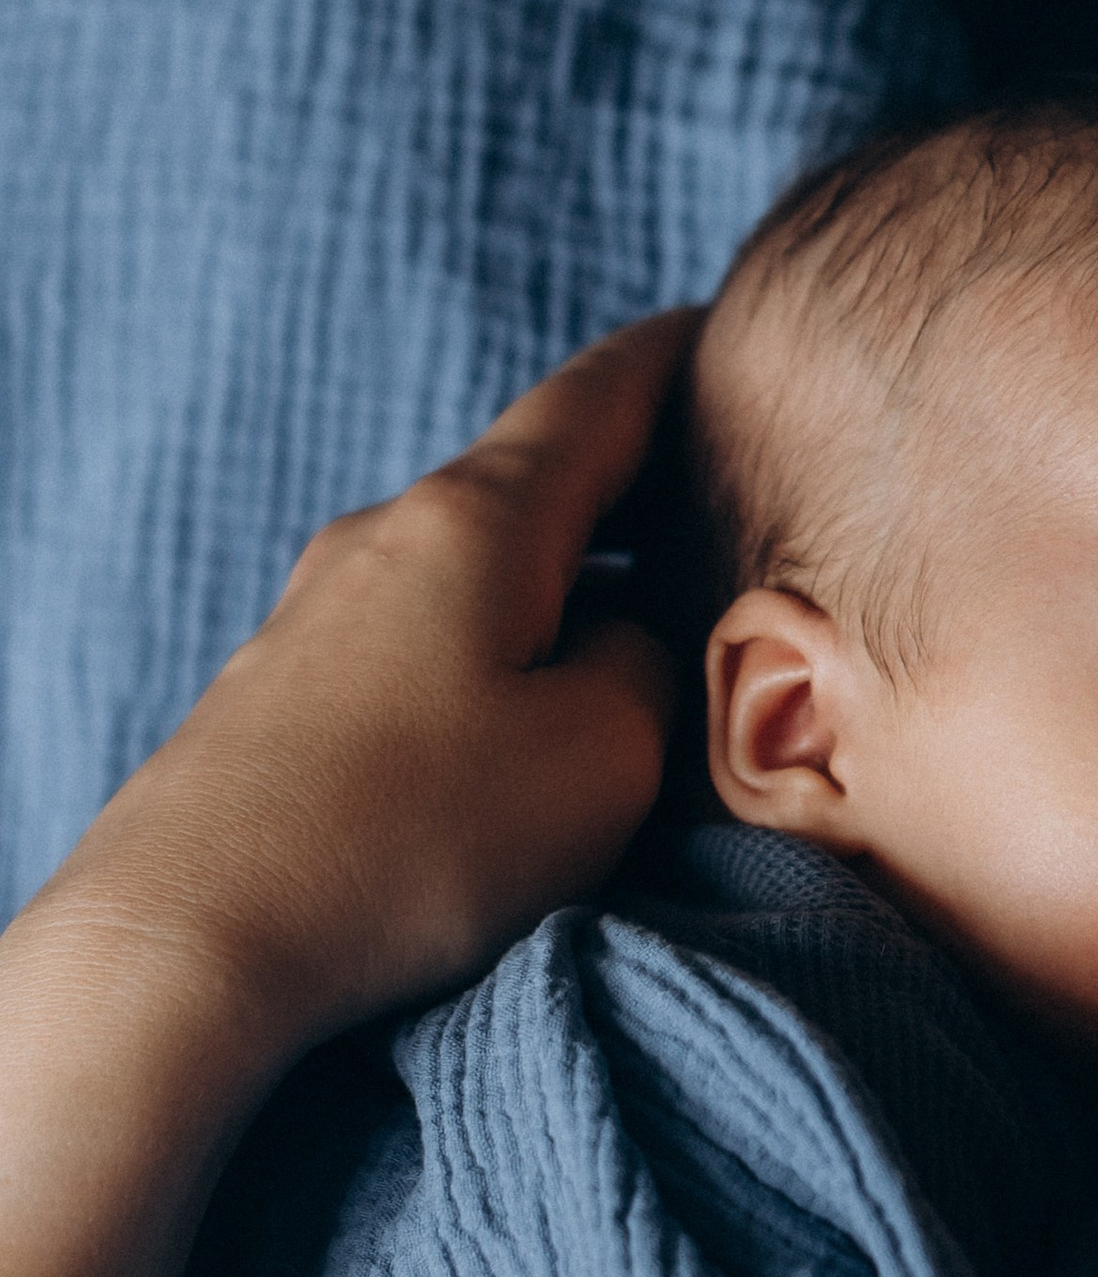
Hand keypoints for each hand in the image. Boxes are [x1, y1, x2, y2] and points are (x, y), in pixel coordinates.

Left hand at [19, 311, 697, 1068]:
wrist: (182, 945)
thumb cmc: (406, 842)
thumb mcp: (604, 753)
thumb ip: (652, 665)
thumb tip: (632, 639)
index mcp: (479, 517)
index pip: (603, 390)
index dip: (682, 358)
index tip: (735, 332)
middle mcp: (388, 535)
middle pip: (539, 474)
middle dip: (638, 482)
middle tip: (731, 505)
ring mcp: (322, 612)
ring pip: (480, 560)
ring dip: (570, 574)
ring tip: (649, 626)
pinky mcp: (285, 693)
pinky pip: (425, 631)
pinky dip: (503, 636)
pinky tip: (528, 708)